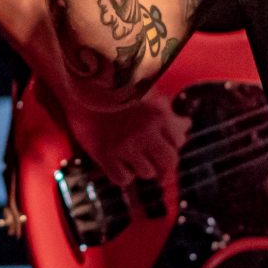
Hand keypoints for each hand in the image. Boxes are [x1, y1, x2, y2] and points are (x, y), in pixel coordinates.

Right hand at [71, 93, 190, 194]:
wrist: (80, 88)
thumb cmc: (115, 90)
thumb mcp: (146, 95)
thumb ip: (167, 113)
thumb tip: (186, 125)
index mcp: (157, 115)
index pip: (178, 143)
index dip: (171, 146)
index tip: (163, 147)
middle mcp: (145, 132)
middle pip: (168, 163)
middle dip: (163, 166)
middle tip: (155, 166)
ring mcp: (125, 145)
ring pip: (146, 173)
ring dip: (140, 168)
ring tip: (130, 156)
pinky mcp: (105, 155)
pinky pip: (123, 179)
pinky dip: (121, 175)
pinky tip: (116, 162)